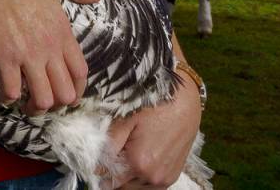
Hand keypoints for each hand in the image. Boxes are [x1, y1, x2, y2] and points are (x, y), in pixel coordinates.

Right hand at [0, 0, 100, 113]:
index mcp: (64, 32)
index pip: (81, 73)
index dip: (76, 91)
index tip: (66, 95)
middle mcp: (50, 48)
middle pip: (65, 94)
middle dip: (55, 104)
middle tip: (42, 100)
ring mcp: (28, 54)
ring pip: (42, 99)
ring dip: (33, 107)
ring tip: (24, 102)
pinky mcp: (5, 56)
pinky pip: (11, 90)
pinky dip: (7, 98)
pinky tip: (3, 93)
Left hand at [104, 73, 201, 188]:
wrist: (184, 98)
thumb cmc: (154, 103)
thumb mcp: (125, 119)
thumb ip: (109, 145)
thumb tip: (95, 167)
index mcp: (139, 163)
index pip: (108, 179)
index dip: (100, 168)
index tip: (99, 157)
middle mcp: (153, 177)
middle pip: (121, 186)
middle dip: (113, 173)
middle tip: (114, 151)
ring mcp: (165, 178)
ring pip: (135, 187)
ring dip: (127, 176)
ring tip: (128, 152)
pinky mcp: (173, 175)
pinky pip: (150, 186)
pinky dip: (140, 177)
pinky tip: (140, 158)